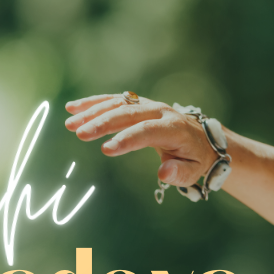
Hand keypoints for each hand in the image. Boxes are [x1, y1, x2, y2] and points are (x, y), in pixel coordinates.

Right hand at [64, 94, 216, 187]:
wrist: (202, 137)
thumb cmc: (194, 159)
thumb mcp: (192, 171)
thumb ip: (179, 173)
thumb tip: (164, 173)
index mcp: (174, 128)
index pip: (147, 131)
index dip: (127, 139)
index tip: (106, 150)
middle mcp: (160, 111)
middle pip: (128, 113)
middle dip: (103, 122)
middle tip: (80, 134)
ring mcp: (148, 104)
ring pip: (118, 103)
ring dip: (93, 111)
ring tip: (71, 123)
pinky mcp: (138, 103)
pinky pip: (114, 100)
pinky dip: (93, 103)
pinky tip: (73, 108)